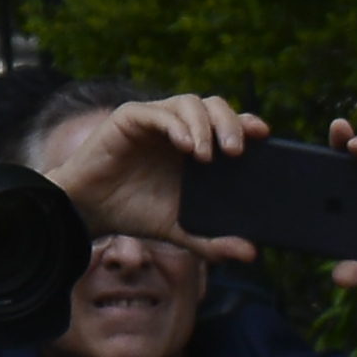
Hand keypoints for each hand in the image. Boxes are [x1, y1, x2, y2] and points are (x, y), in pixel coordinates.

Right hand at [39, 93, 266, 257]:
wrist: (92, 212)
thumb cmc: (136, 213)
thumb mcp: (181, 231)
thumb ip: (214, 241)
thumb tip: (252, 253)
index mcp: (197, 147)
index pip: (227, 124)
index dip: (246, 124)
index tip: (264, 135)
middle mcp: (179, 128)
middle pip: (213, 106)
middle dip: (230, 122)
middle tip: (236, 151)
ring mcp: (155, 120)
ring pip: (188, 103)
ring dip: (203, 126)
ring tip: (206, 156)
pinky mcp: (130, 118)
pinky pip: (157, 113)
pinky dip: (176, 125)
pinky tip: (186, 146)